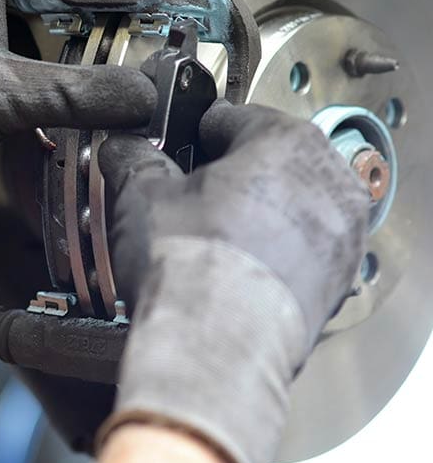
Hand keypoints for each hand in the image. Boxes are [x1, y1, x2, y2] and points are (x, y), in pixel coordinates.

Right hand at [95, 101, 369, 462]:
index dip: (196, 133)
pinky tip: (232, 274)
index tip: (181, 146)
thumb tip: (122, 149)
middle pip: (272, 163)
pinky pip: (302, 253)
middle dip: (233, 176)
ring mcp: (341, 236)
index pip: (235, 118)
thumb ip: (133, 158)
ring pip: (291, 209)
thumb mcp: (140, 194)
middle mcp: (327, 181)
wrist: (216, 344)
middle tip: (190, 198)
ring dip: (257, 216)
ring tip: (210, 240)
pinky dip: (273, 256)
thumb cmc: (190, 263)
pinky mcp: (337, 285)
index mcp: (285, 140)